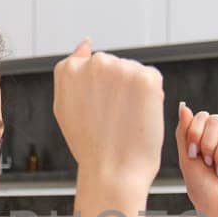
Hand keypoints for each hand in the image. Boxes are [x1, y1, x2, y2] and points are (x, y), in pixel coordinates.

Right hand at [51, 38, 164, 186]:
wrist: (112, 172)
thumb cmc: (90, 147)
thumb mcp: (64, 107)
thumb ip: (70, 73)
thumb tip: (85, 44)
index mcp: (69, 69)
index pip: (91, 66)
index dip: (99, 91)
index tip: (97, 112)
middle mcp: (94, 63)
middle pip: (115, 67)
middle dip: (118, 88)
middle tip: (112, 120)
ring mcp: (122, 68)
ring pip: (134, 73)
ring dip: (135, 92)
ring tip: (125, 121)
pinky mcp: (147, 78)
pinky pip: (152, 79)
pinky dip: (151, 97)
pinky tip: (139, 117)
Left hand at [176, 102, 217, 216]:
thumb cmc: (201, 187)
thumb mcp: (186, 157)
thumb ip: (184, 132)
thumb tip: (183, 106)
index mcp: (208, 137)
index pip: (202, 116)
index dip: (195, 132)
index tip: (192, 154)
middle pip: (216, 119)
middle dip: (207, 143)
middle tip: (207, 163)